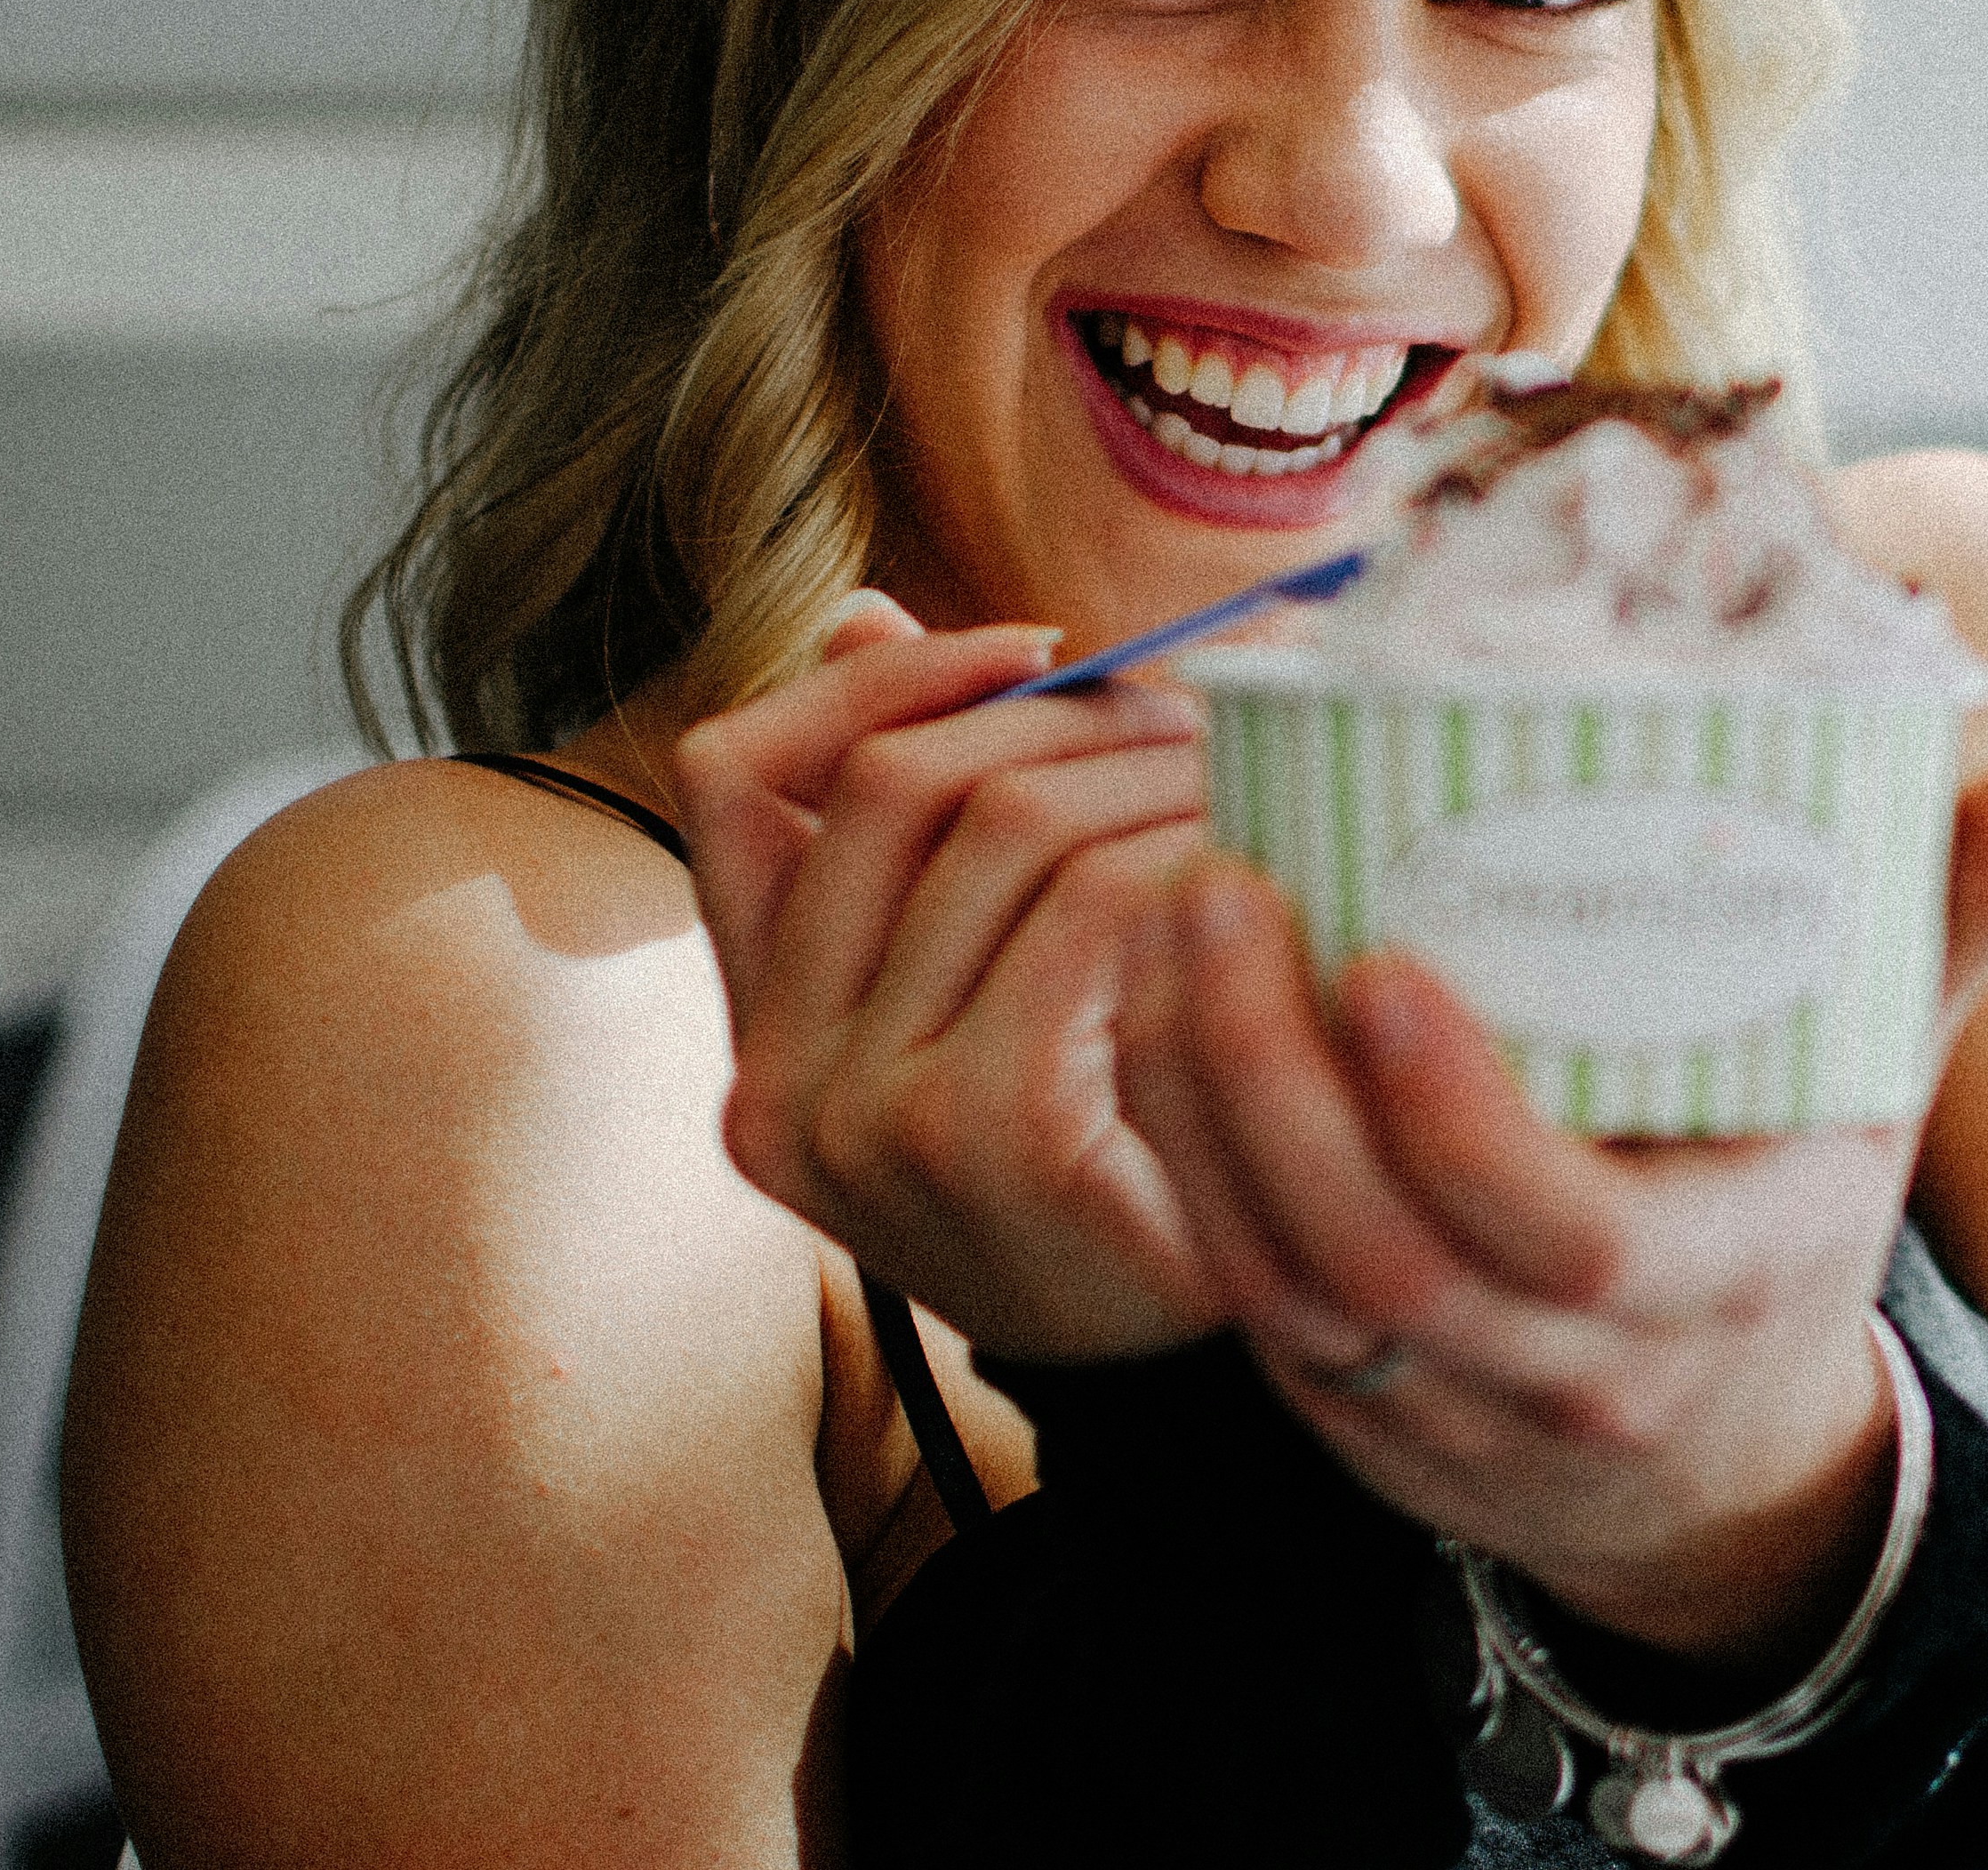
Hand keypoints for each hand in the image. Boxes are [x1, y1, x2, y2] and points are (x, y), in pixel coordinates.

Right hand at [675, 590, 1223, 1361]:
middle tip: (1189, 710)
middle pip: (892, 782)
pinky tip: (1255, 864)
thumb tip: (859, 615)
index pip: (732, 779)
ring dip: (1147, 770)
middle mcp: (778, 1082)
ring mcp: (872, 1121)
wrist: (1191, 1373)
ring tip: (1244, 775)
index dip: (871, 682)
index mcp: (757, 1032)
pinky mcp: (992, 1135)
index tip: (1027, 647)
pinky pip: (1091, 908)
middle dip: (1056, 714)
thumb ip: (914, 834)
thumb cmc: (1104, 1157)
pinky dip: (1185, 853)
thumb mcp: (983, 994)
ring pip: (1005, 827)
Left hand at [1114, 761, 1987, 1666]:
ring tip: (1167, 917)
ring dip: (1198, 1104)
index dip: (1462, 1120)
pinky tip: (1145, 1010)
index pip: (1575, 1239)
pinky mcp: (1343, 1413)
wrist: (1720, 1464)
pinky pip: (1233, 1295)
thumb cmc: (1787, 1214)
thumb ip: (1947, 930)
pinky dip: (1176, 1155)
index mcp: (1722, 1282)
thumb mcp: (1881, 1087)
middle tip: (1223, 888)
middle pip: (1386, 1262)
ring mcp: (1445, 1410)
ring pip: (1282, 1285)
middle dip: (1275, 1082)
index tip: (1386, 961)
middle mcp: (1577, 1372)